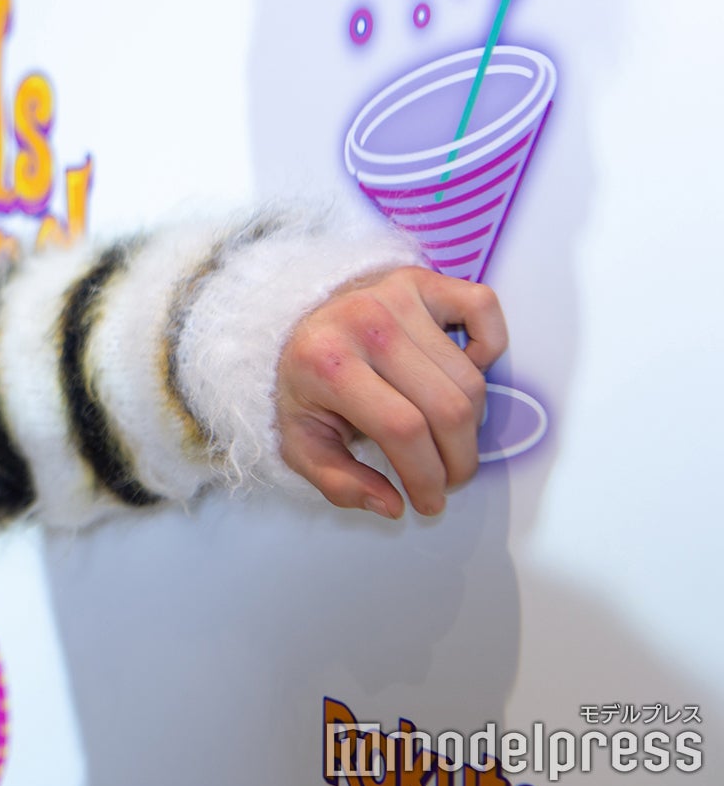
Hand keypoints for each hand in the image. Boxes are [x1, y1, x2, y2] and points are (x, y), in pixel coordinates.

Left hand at [274, 266, 506, 518]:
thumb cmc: (305, 386)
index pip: (403, 429)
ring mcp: (396, 295)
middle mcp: (366, 323)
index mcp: (329, 364)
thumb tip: (391, 506)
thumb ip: (337, 482)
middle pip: (446, 408)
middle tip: (447, 479)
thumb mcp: (301, 441)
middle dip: (457, 460)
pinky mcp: (422, 279)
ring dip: (471, 421)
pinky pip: (485, 309)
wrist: (296, 325)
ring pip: (469, 376)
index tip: (429, 501)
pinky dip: (490, 346)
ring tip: (447, 438)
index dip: (427, 475)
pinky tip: (464, 371)